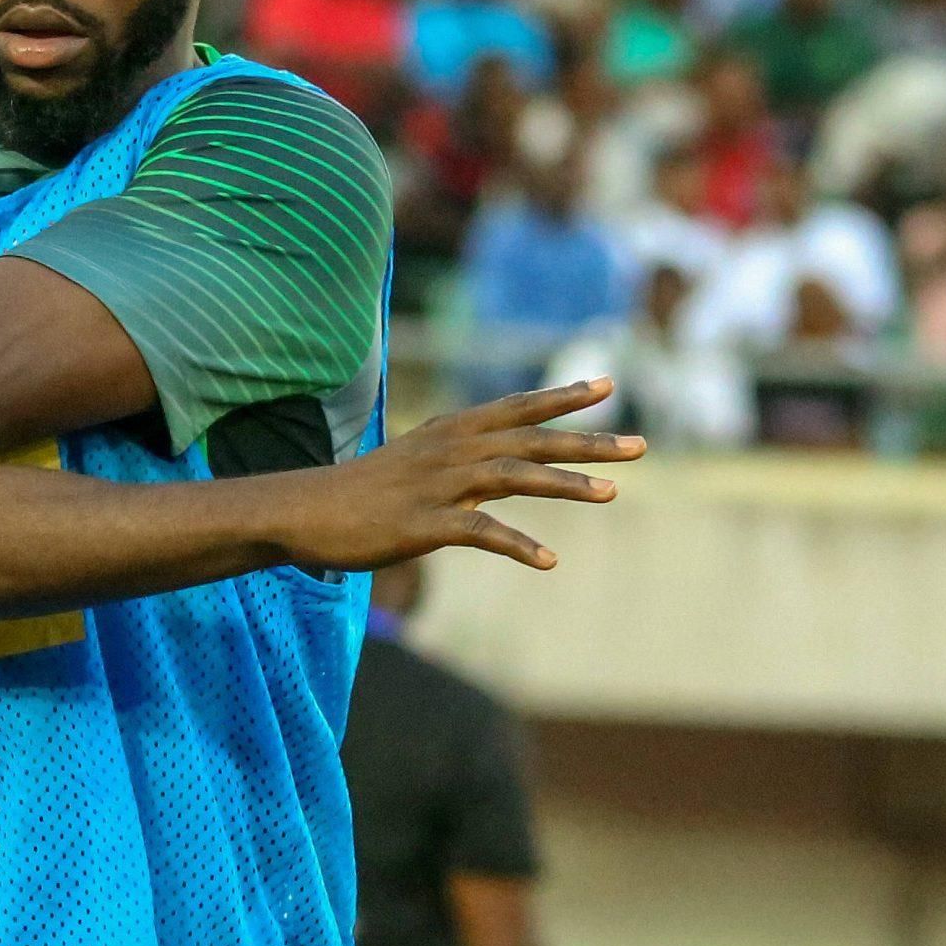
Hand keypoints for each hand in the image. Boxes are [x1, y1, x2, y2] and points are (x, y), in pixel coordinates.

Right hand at [279, 380, 644, 572]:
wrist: (305, 510)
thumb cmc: (361, 490)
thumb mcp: (414, 459)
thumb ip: (457, 454)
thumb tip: (494, 455)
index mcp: (450, 432)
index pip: (517, 407)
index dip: (563, 396)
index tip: (607, 385)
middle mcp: (451, 450)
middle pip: (531, 439)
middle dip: (588, 441)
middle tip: (640, 446)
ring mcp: (439, 486)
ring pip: (516, 477)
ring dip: (567, 486)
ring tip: (612, 493)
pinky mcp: (424, 524)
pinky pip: (481, 532)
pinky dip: (517, 545)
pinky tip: (547, 561)